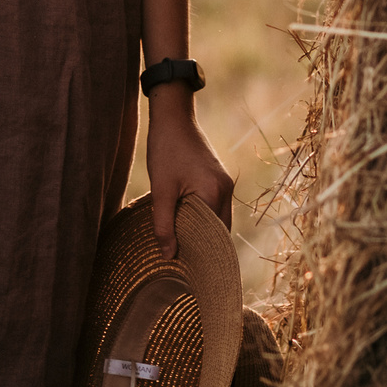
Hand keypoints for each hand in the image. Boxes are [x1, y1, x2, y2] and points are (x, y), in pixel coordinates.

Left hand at [145, 99, 233, 258]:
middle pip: (221, 230)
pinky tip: (186, 222)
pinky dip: (203, 217)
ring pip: (218, 218)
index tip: (189, 270)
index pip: (214, 237)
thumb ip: (164, 224)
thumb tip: (169, 256)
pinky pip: (215, 205)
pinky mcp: (217, 177)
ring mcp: (224, 182)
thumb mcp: (161, 189)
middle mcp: (226, 189)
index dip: (202, 254)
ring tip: (183, 245)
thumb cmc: (166, 149)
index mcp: (215, 194)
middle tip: (186, 264)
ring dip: (203, 231)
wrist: (173, 116)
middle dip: (205, 246)